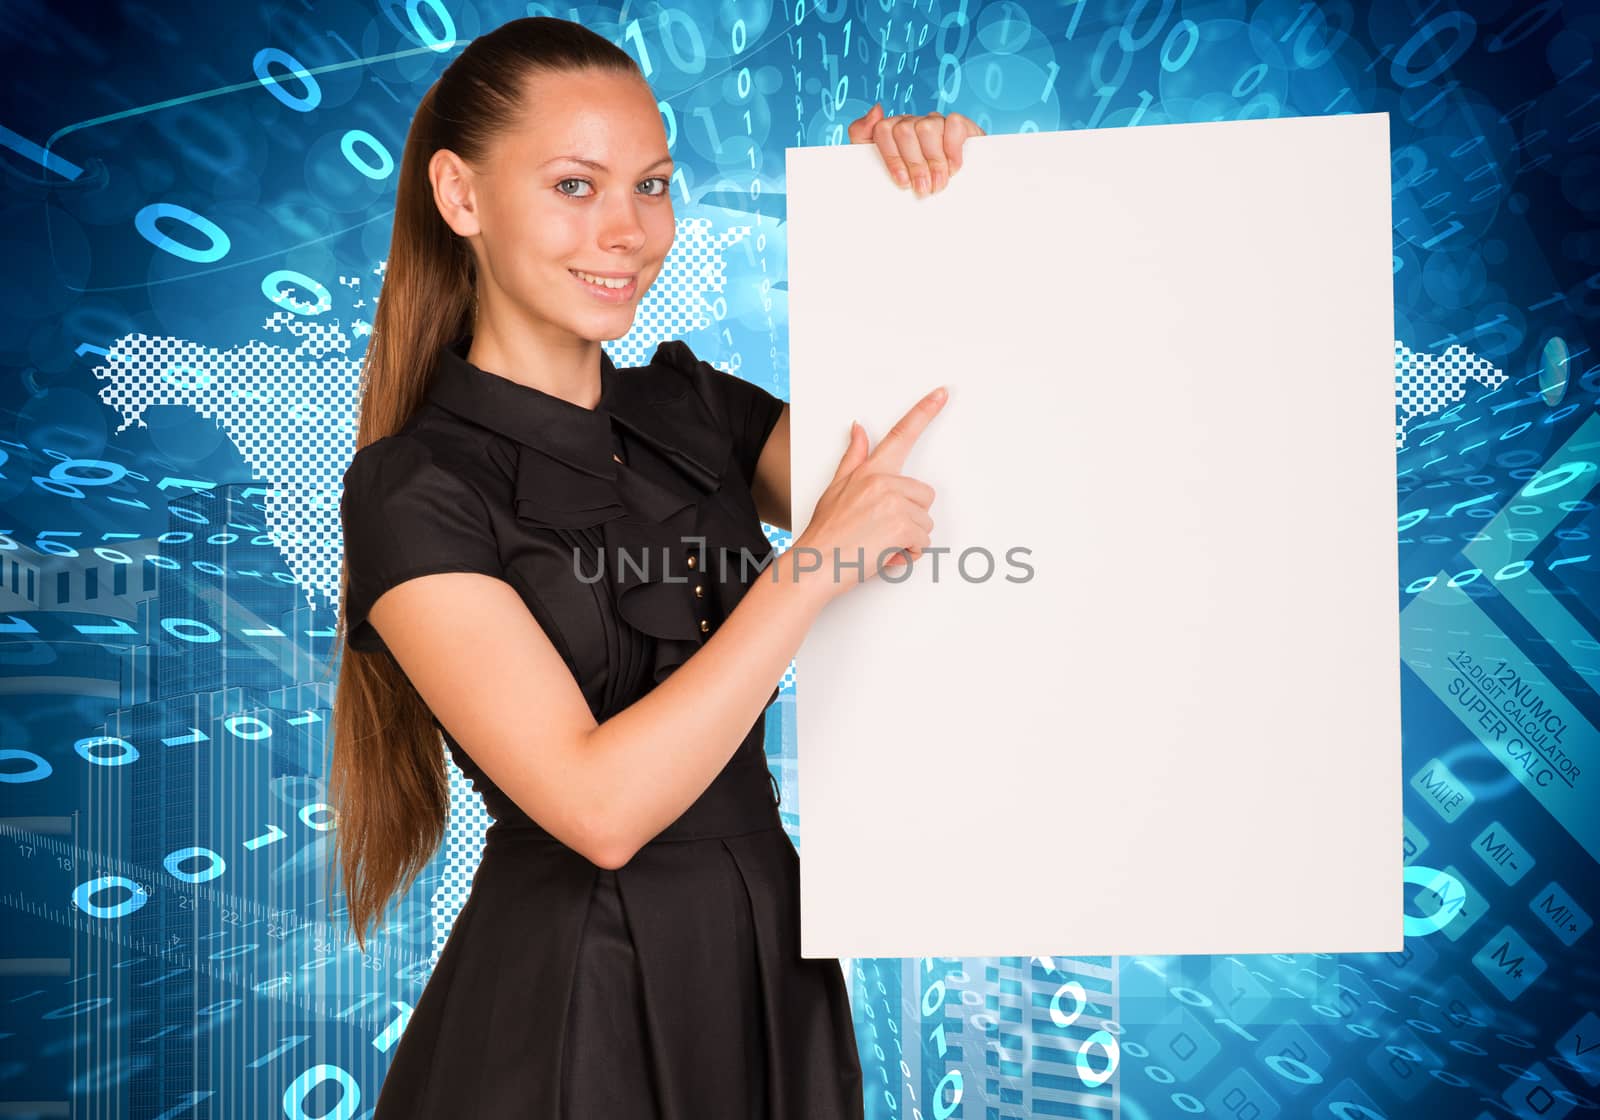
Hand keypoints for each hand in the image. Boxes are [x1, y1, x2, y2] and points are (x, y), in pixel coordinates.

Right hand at [793, 387, 948, 603]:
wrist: (815, 565)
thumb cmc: (825, 532)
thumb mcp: (836, 487)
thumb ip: (854, 457)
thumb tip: (859, 429)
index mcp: (870, 471)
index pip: (901, 435)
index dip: (924, 412)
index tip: (941, 394)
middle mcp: (884, 482)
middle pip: (924, 495)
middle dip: (910, 516)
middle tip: (882, 529)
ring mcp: (894, 503)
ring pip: (925, 522)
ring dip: (909, 538)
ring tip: (879, 544)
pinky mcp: (903, 525)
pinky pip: (923, 542)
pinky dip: (909, 554)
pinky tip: (885, 554)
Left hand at [847, 103, 985, 196]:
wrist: (947, 199)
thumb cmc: (911, 185)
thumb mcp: (880, 169)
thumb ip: (863, 136)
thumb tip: (876, 109)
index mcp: (892, 131)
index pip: (883, 130)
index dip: (892, 158)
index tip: (902, 182)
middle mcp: (913, 123)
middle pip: (904, 130)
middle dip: (915, 165)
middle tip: (923, 188)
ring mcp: (935, 122)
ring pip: (927, 128)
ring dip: (934, 161)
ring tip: (938, 183)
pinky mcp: (959, 125)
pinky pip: (953, 124)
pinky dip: (953, 148)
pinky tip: (953, 167)